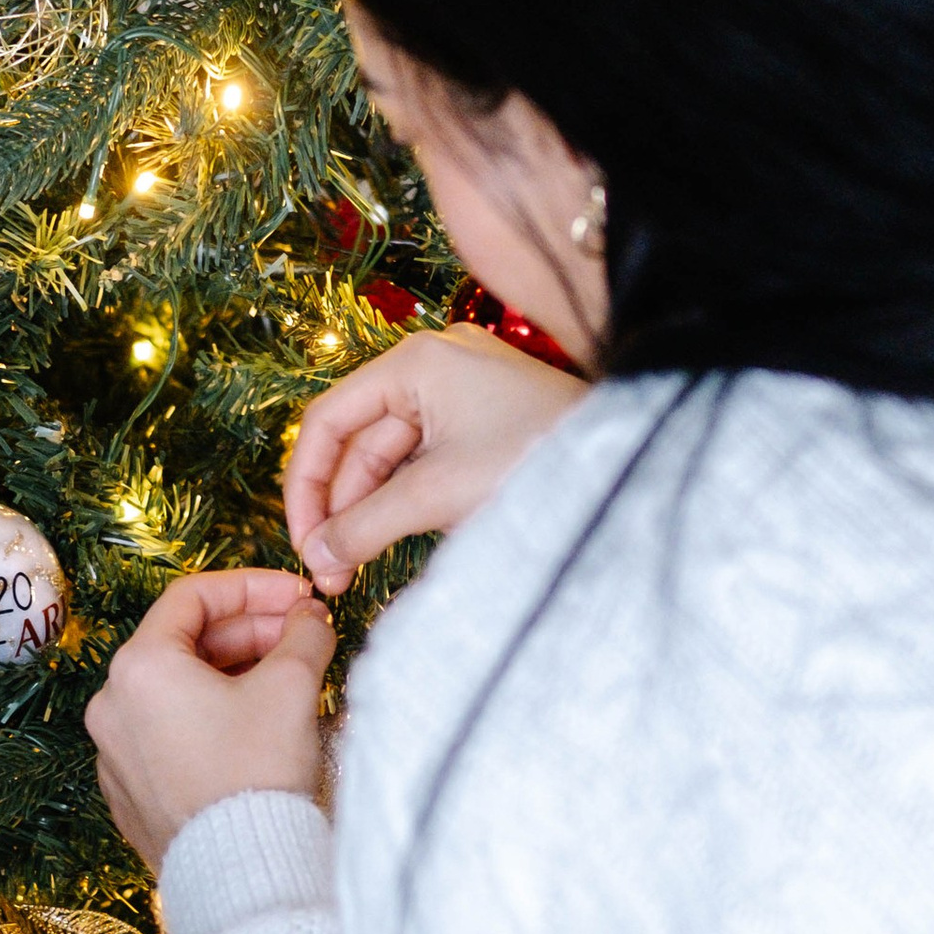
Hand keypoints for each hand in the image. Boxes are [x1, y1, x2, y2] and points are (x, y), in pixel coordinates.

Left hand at [85, 570, 334, 871]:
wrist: (240, 872)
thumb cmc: (257, 772)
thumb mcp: (291, 687)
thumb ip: (304, 635)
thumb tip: (310, 618)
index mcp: (139, 666)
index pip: (193, 597)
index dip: (253, 588)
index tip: (298, 598)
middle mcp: (112, 704)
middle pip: (184, 644)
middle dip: (249, 634)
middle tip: (302, 638)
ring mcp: (114, 753)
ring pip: (177, 692)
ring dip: (233, 676)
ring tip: (288, 684)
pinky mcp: (130, 794)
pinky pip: (169, 736)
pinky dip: (210, 720)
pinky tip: (257, 732)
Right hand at [285, 326, 583, 591]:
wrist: (630, 468)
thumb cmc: (537, 461)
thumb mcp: (440, 495)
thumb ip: (367, 524)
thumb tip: (317, 557)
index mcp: (417, 362)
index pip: (329, 419)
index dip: (305, 484)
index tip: (303, 541)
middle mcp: (434, 366)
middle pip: (358, 442)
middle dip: (340, 508)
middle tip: (330, 572)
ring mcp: (461, 394)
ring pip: (390, 459)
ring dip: (370, 513)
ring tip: (354, 570)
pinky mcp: (483, 425)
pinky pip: (424, 464)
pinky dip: (405, 504)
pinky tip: (392, 545)